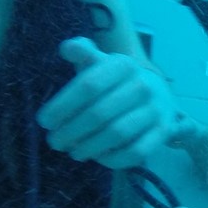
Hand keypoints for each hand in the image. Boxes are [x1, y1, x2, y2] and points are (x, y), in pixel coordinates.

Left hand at [36, 37, 177, 168]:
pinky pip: (136, 151)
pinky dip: (114, 159)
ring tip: (73, 152)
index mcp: (123, 65)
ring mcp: (155, 110)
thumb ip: (82, 53)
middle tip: (54, 142)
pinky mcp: (163, 132)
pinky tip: (98, 158)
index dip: (62, 105)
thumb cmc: (118, 81)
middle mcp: (142, 85)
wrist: (159, 94)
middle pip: (99, 113)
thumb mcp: (101, 62)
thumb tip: (66, 48)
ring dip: (89, 147)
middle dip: (71, 131)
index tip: (44, 121)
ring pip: (117, 134)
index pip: (88, 85)